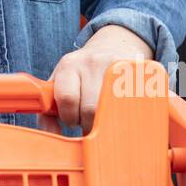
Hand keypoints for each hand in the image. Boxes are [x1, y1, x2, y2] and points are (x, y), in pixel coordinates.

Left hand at [38, 25, 153, 133]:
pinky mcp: (137, 72)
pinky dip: (127, 113)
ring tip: (105, 118)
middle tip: (90, 123)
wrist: (109, 48)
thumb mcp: (58, 87)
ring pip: (113, 110)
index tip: (73, 120)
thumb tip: (52, 137)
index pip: (67, 99)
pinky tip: (122, 111)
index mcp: (68, 65)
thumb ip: (48, 114)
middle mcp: (92, 62)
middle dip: (89, 124)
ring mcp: (116, 65)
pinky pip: (132, 102)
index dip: (70, 117)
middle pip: (92, 109)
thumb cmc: (79, 77)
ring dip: (108, 122)